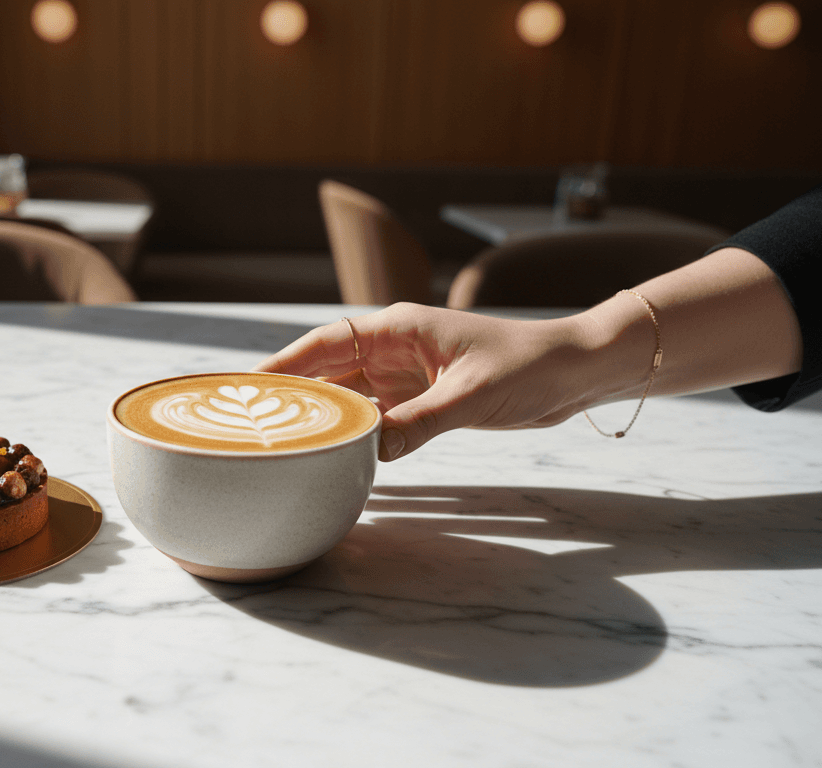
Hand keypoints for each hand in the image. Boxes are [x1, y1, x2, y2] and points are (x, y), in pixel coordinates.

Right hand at [254, 303, 635, 460]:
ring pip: (348, 396)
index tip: (247, 385)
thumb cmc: (528, 367)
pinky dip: (355, 433)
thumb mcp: (470, 397)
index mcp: (399, 329)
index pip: (324, 343)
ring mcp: (406, 375)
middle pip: (327, 370)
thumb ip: (418, 424)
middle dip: (291, 393)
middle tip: (251, 423)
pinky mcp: (422, 399)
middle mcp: (393, 348)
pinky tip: (334, 453)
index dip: (283, 363)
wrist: (574, 373)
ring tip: (282, 441)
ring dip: (322, 417)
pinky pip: (375, 417)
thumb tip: (369, 452)